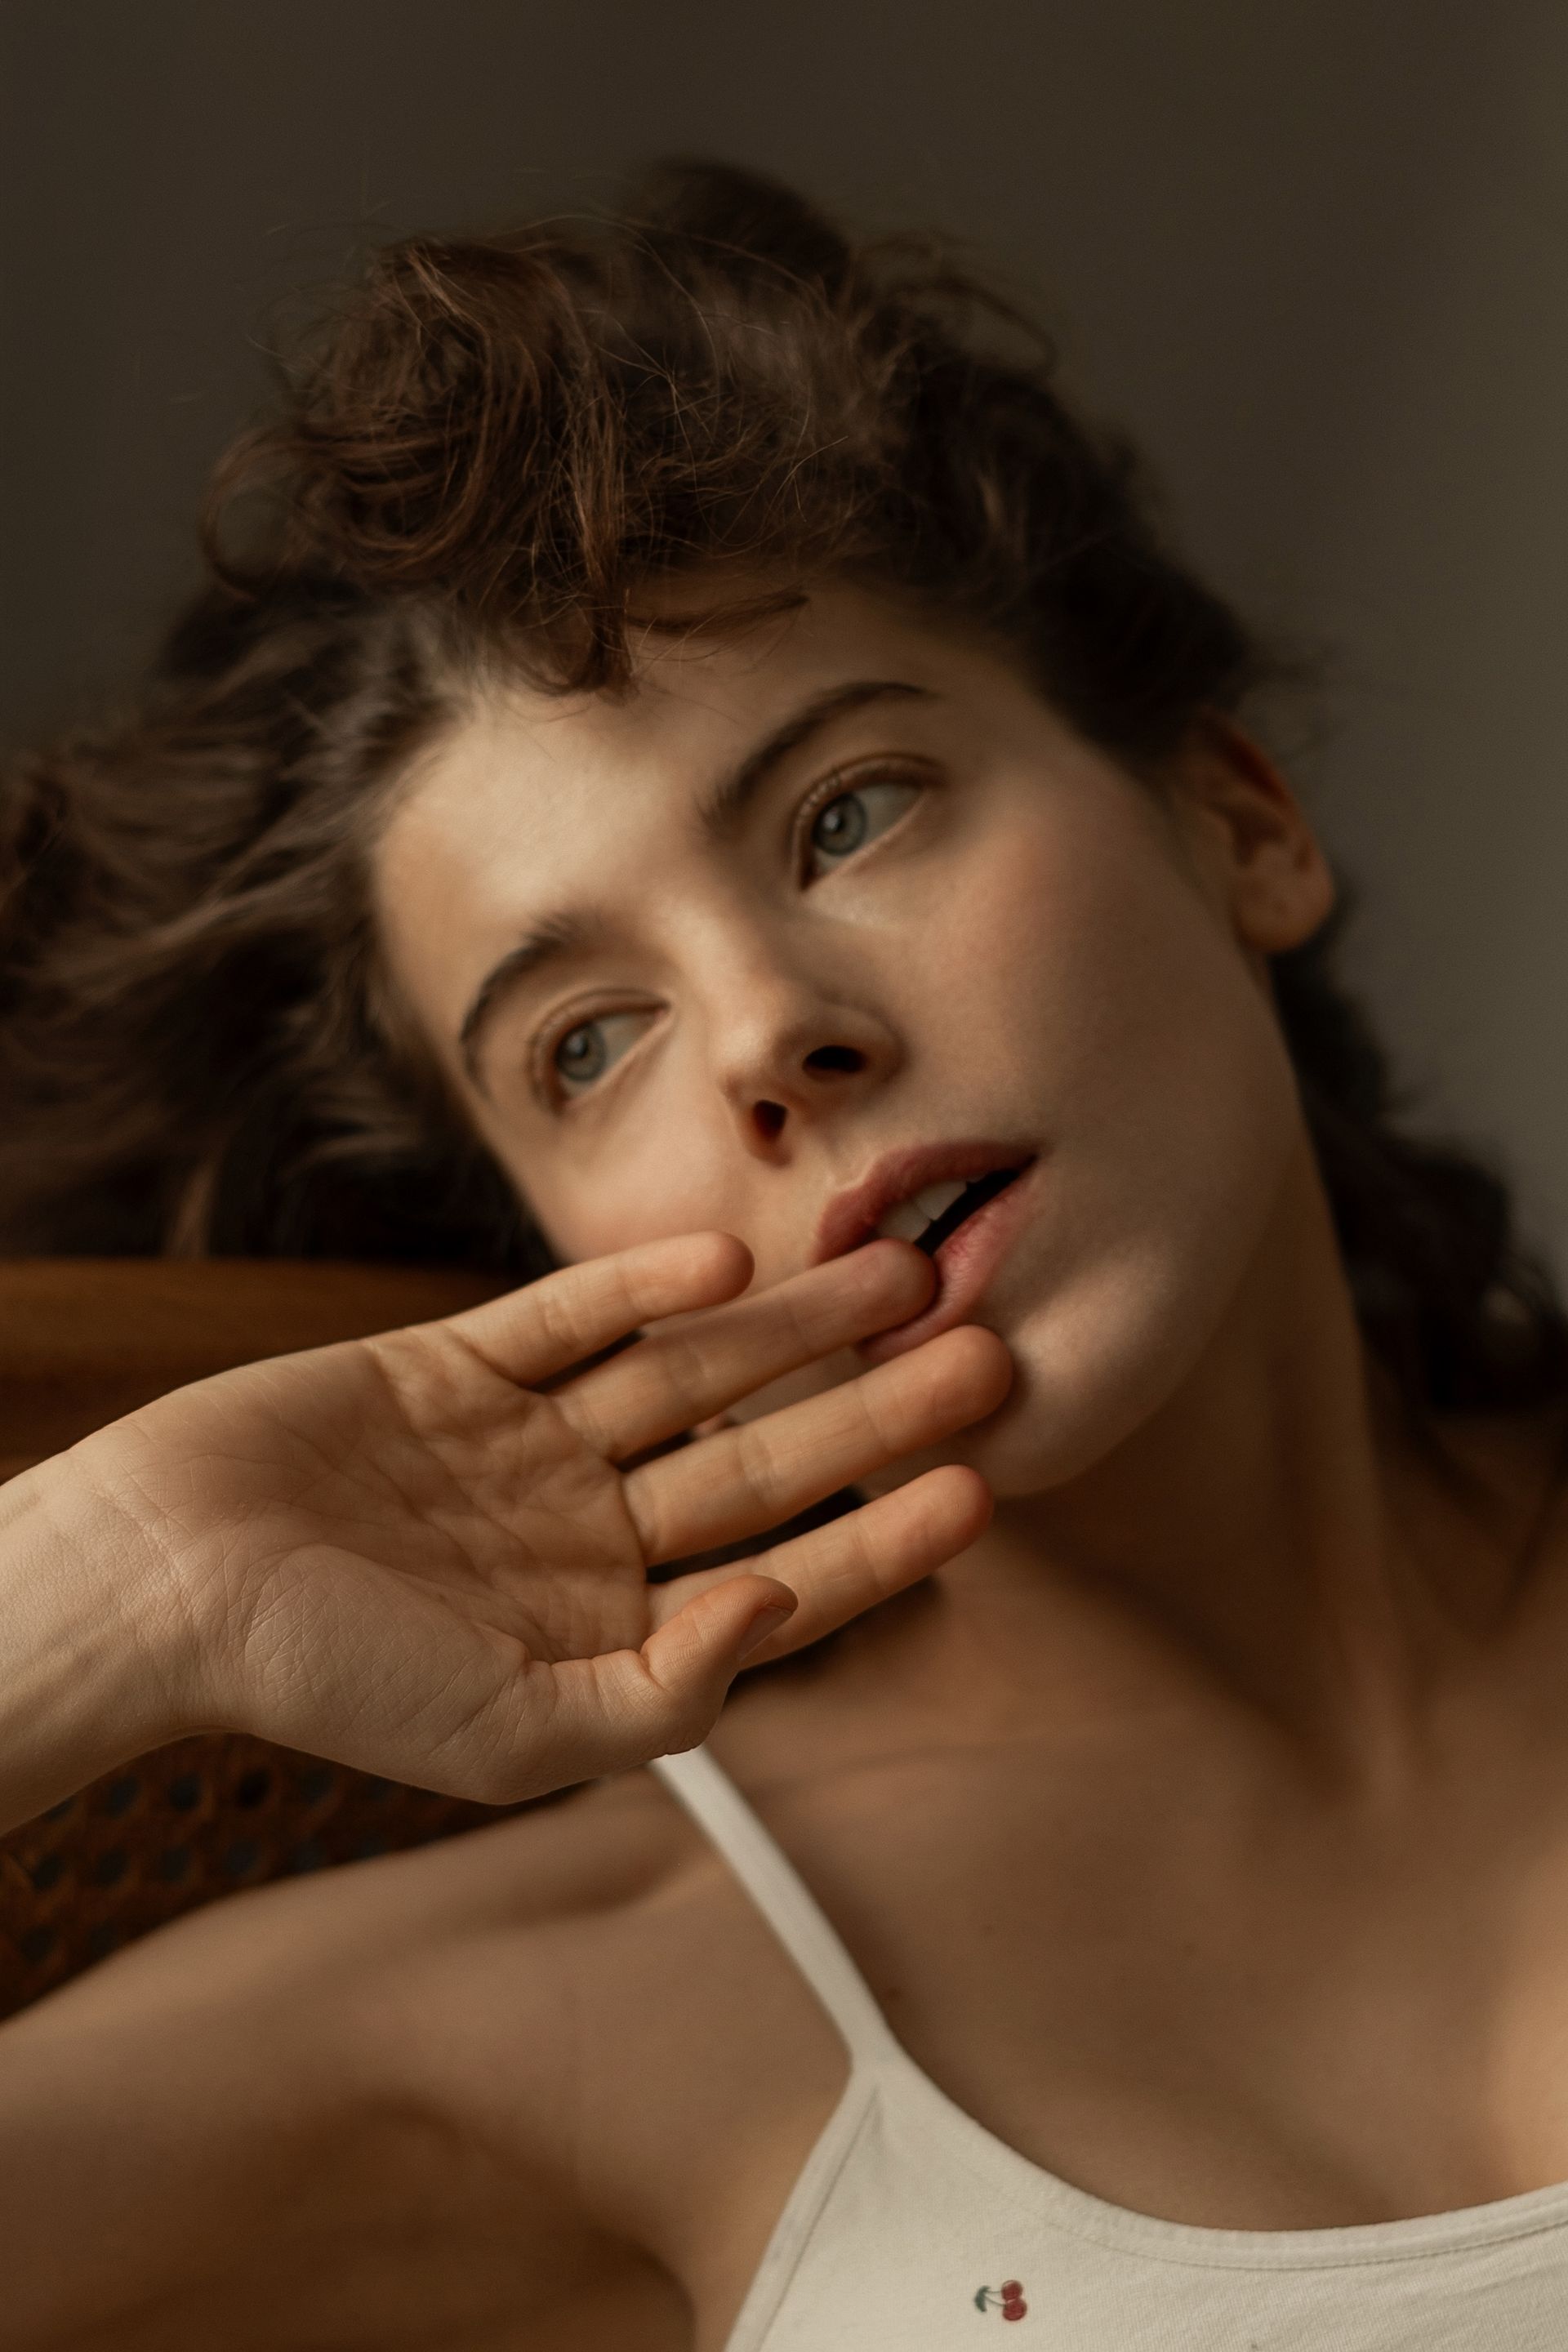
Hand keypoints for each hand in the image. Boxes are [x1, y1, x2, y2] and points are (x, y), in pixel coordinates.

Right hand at [66, 1234, 1010, 1802]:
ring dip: (791, 1325)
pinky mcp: (454, 1364)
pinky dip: (644, 1283)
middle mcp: (583, 1530)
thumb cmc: (325, 1681)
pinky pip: (572, 1315)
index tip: (980, 1486)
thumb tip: (778, 1606)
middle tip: (985, 1353)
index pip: (780, 1576)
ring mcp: (524, 1442)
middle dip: (872, 1409)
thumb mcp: (513, 1736)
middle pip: (759, 1458)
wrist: (159, 1585)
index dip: (882, 1538)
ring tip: (896, 1271)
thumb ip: (664, 1694)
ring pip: (688, 1371)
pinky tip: (731, 1258)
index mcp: (605, 1627)